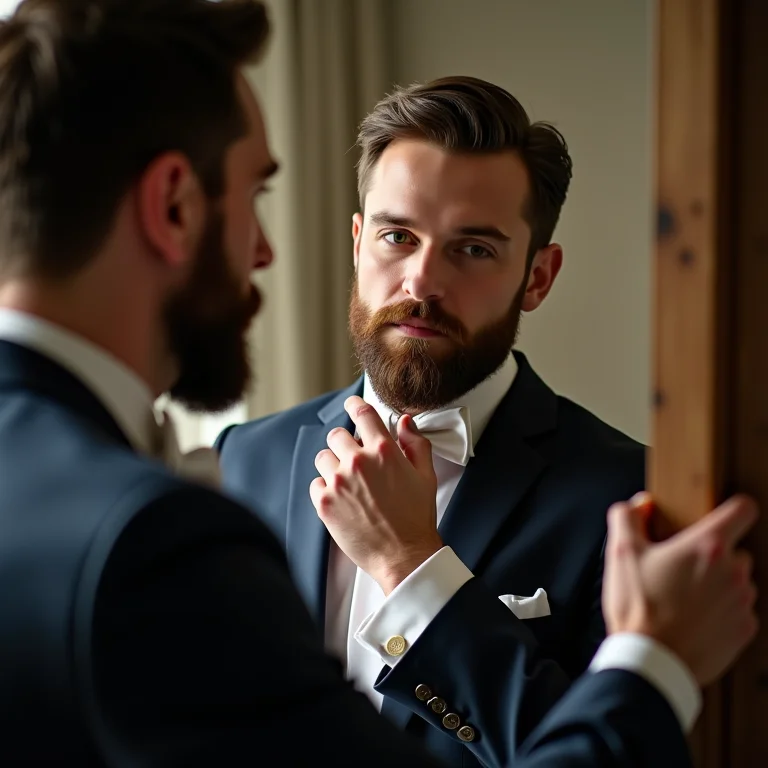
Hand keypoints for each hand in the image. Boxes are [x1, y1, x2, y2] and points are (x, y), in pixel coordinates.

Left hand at [309, 396, 442, 593]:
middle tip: (353, 457)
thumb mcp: (426, 475)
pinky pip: (315, 484)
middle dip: (344, 443)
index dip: (354, 405)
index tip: (351, 405)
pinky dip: (325, 489)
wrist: (404, 556)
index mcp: (384, 451)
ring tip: (347, 482)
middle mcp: (358, 462)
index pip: (362, 414)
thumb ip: (416, 443)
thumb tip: (405, 422)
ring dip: (332, 465)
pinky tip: (341, 499)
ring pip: (323, 458)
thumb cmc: (417, 518)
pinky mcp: (325, 504)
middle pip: (336, 435)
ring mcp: (338, 483)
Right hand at [603, 492, 758, 686]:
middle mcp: (733, 572)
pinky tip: (692, 618)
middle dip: (711, 555)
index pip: (743, 510)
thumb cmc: (639, 608)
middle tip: (681, 566)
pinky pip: (737, 611)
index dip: (732, 508)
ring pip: (737, 581)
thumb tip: (637, 505)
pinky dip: (720, 612)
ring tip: (683, 596)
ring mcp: (742, 603)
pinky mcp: (743, 631)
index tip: (718, 515)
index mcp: (707, 547)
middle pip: (735, 549)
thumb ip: (627, 517)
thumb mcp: (621, 553)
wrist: (651, 662)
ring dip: (717, 584)